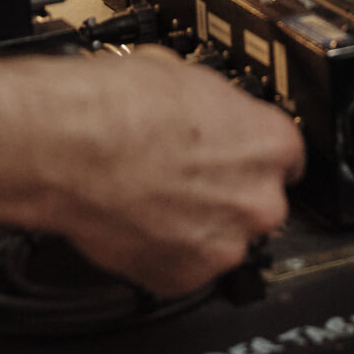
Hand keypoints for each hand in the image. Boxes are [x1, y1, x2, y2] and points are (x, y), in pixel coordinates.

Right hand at [49, 47, 305, 295]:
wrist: (68, 147)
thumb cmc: (116, 106)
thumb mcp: (181, 74)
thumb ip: (213, 106)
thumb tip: (203, 108)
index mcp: (269, 143)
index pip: (285, 155)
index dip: (250, 153)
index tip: (232, 155)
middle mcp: (258, 200)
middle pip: (256, 202)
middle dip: (225, 193)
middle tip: (183, 177)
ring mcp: (223, 246)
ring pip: (220, 239)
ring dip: (195, 225)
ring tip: (151, 198)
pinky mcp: (182, 278)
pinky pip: (181, 267)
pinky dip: (161, 252)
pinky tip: (135, 221)